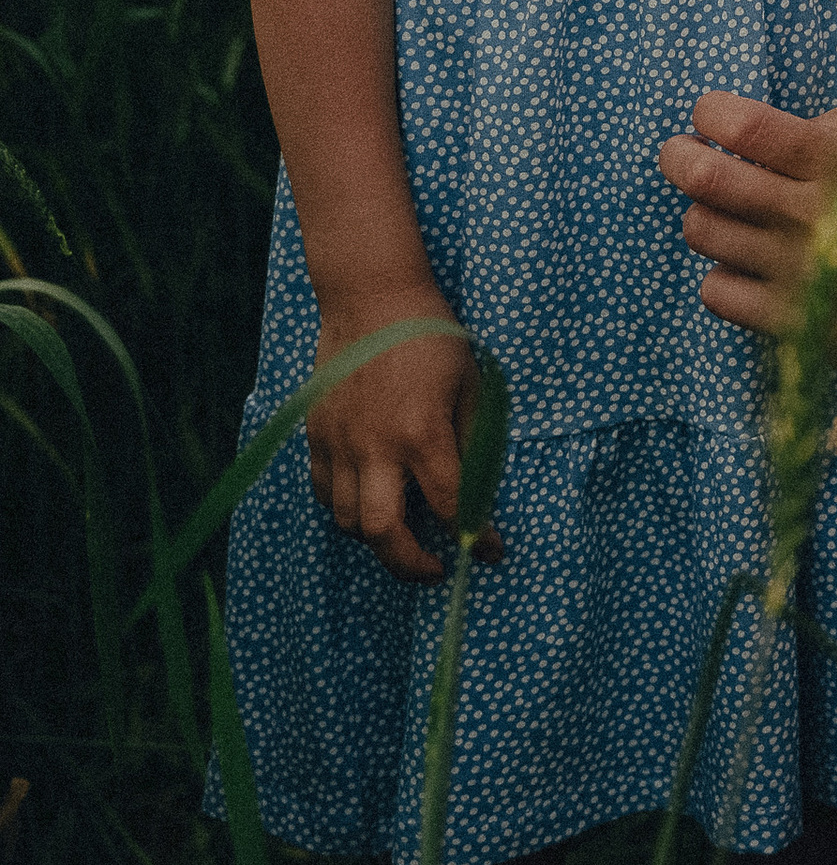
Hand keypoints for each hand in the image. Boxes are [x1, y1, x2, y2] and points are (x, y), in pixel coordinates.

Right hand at [304, 298, 483, 583]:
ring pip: (347, 520)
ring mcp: (339, 442)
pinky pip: (323, 492)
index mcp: (422, 433)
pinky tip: (368, 500)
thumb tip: (481, 489)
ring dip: (378, 538)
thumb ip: (474, 441)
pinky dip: (344, 508)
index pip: (452, 506)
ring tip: (404, 533)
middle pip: (384, 534)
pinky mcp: (315, 433)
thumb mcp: (471, 383)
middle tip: (436, 569)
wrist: (370, 295)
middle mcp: (375, 446)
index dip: (479, 538)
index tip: (493, 551)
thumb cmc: (430, 335)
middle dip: (412, 566)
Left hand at [661, 93, 836, 417]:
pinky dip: (721, 276)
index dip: (711, 114)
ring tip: (726, 217)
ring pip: (704, 233)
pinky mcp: (792, 326)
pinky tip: (749, 269)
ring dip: (704, 217)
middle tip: (679, 156)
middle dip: (678, 158)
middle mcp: (816, 218)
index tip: (709, 117)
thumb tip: (797, 125)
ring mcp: (799, 276)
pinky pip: (716, 292)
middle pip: (708, 178)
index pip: (748, 128)